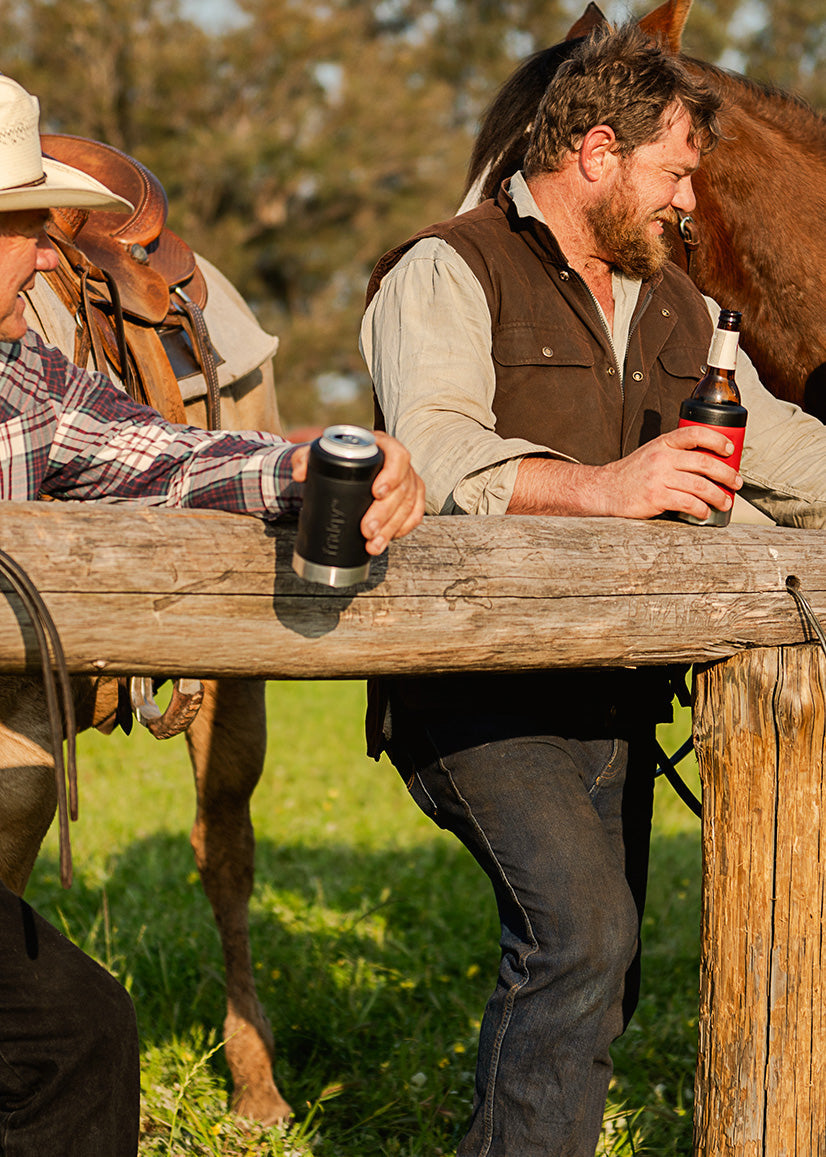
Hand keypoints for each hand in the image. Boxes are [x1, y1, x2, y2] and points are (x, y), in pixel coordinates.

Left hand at [290, 430, 424, 552]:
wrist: (345, 465)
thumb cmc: (336, 457)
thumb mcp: (319, 453)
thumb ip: (305, 458)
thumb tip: (300, 474)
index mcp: (382, 446)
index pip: (397, 457)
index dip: (391, 475)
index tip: (377, 493)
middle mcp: (399, 463)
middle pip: (402, 489)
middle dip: (385, 514)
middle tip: (367, 530)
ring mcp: (408, 481)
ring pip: (408, 506)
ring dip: (392, 528)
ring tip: (374, 545)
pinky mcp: (411, 497)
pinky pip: (415, 515)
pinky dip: (403, 528)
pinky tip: (389, 539)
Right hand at [595, 425, 742, 519]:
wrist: (605, 490)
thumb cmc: (632, 474)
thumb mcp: (652, 454)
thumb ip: (674, 454)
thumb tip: (708, 463)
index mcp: (663, 443)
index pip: (695, 434)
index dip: (717, 440)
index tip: (730, 449)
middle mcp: (662, 457)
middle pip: (704, 462)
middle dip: (726, 474)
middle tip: (737, 483)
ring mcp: (659, 478)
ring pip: (700, 485)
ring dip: (718, 495)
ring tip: (726, 502)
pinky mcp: (656, 497)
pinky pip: (688, 503)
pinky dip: (701, 509)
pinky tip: (705, 513)